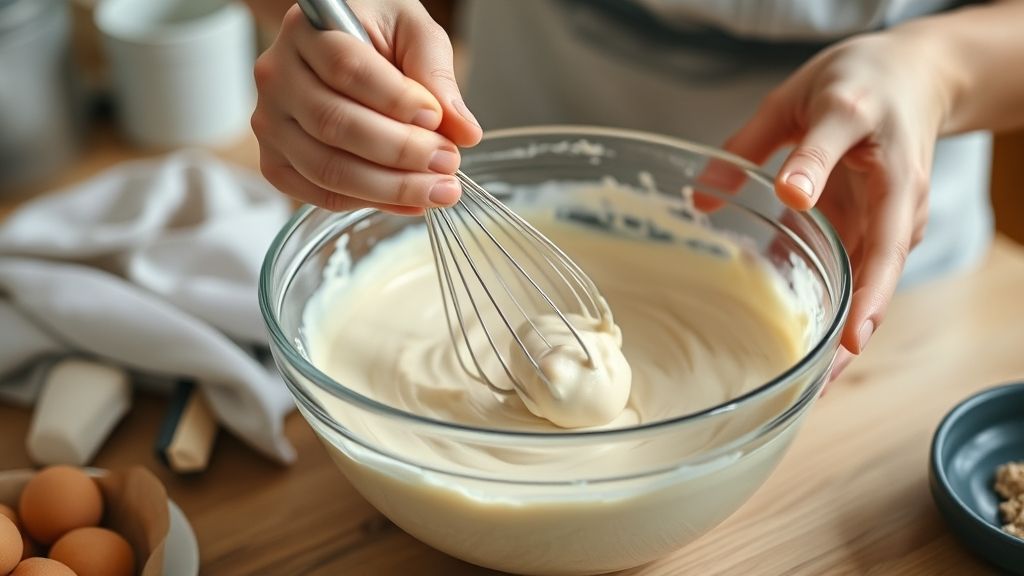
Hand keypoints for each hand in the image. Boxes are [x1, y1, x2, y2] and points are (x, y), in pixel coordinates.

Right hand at [251, 0, 481, 213]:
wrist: (340, 45)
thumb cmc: (376, 31)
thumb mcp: (413, 32)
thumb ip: (437, 75)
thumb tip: (464, 131)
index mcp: (307, 31)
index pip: (347, 69)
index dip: (395, 99)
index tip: (436, 117)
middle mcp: (278, 77)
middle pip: (336, 125)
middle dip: (401, 151)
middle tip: (448, 161)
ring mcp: (271, 123)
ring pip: (327, 168)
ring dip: (390, 187)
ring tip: (439, 189)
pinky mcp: (277, 162)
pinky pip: (320, 195)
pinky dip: (370, 203)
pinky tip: (410, 202)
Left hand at [724, 31, 951, 377]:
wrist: (918, 79)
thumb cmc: (856, 84)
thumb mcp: (797, 95)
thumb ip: (750, 143)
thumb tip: (701, 198)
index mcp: (863, 124)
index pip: (836, 142)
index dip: (814, 167)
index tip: (793, 194)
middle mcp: (894, 181)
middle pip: (884, 248)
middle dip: (864, 306)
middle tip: (835, 359)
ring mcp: (897, 213)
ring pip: (881, 277)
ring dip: (856, 329)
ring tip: (821, 384)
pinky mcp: (888, 233)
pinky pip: (869, 279)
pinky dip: (848, 319)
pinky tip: (820, 362)